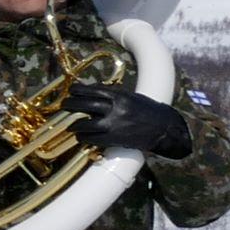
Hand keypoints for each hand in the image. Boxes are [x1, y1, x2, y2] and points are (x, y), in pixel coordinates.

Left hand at [70, 84, 194, 158]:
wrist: (164, 128)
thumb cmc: (148, 110)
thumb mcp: (131, 97)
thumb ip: (113, 94)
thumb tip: (94, 91)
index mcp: (119, 96)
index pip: (92, 90)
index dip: (78, 91)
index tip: (71, 91)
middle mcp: (115, 108)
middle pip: (84, 105)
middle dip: (70, 105)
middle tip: (64, 105)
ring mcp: (113, 124)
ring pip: (85, 124)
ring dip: (75, 125)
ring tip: (71, 126)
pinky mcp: (114, 139)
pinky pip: (92, 139)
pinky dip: (84, 138)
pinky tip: (82, 138)